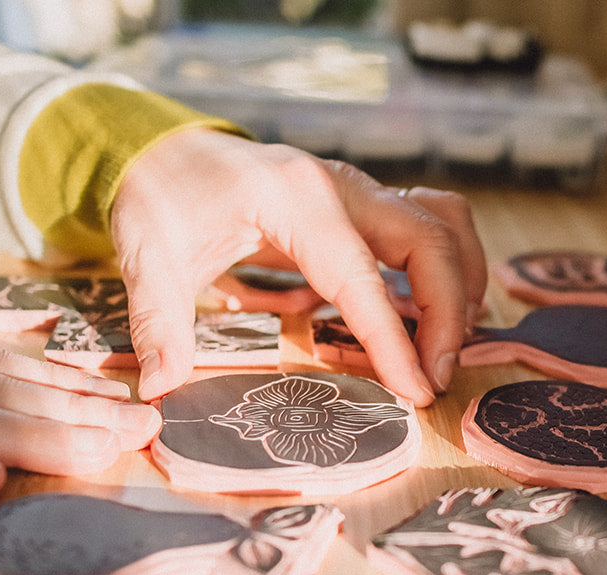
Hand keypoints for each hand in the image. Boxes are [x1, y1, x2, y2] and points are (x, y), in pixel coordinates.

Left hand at [110, 130, 485, 404]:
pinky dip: (447, 272)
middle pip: (429, 240)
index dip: (393, 338)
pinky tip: (430, 322)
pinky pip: (432, 228)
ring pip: (446, 225)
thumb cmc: (160, 199)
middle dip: (447, 315)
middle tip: (433, 381)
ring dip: (461, 286)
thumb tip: (160, 387)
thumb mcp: (145, 257)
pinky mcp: (366, 205)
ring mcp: (359, 191)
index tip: (416, 391)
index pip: (361, 275)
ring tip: (443, 350)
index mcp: (291, 198)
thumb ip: (157, 322)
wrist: (164, 152)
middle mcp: (340, 186)